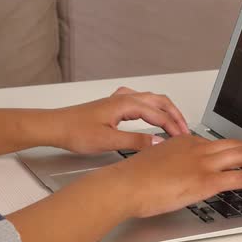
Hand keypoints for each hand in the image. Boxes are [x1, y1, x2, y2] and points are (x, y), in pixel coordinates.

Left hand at [47, 87, 190, 153]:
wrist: (55, 126)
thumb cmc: (75, 131)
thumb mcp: (108, 141)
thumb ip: (135, 142)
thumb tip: (158, 142)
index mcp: (125, 104)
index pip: (159, 113)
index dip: (174, 126)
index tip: (183, 138)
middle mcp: (124, 98)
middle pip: (159, 101)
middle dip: (175, 114)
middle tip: (185, 129)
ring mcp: (118, 100)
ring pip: (151, 99)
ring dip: (165, 110)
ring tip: (174, 123)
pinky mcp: (113, 106)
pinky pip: (140, 101)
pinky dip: (152, 107)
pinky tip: (149, 114)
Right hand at [96, 135, 241, 217]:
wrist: (125, 185)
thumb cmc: (132, 177)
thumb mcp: (155, 161)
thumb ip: (171, 162)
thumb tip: (177, 172)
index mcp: (183, 141)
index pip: (213, 143)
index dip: (226, 155)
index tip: (229, 163)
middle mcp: (197, 148)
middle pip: (234, 144)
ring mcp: (203, 163)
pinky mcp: (207, 181)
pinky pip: (241, 178)